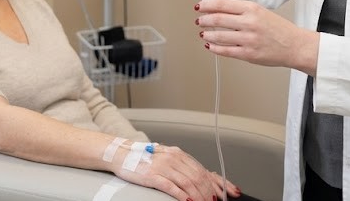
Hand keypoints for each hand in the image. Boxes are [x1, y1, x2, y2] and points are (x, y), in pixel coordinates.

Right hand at [112, 143, 241, 200]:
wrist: (122, 154)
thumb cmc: (145, 159)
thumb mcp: (167, 159)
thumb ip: (184, 168)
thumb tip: (203, 179)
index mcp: (179, 154)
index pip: (203, 169)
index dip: (217, 183)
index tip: (227, 193)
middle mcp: (173, 158)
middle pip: (198, 177)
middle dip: (209, 192)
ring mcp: (163, 166)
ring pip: (188, 182)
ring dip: (199, 195)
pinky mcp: (153, 175)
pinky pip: (171, 186)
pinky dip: (182, 195)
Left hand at [195, 0, 319, 75]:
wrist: (294, 46)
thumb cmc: (278, 29)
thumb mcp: (260, 12)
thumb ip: (241, 11)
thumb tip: (218, 10)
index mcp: (252, 9)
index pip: (222, 4)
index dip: (207, 5)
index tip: (199, 6)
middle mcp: (249, 23)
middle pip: (217, 19)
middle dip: (204, 20)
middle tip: (199, 20)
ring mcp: (248, 39)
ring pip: (219, 36)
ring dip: (207, 34)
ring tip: (203, 33)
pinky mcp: (248, 54)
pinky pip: (225, 51)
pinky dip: (214, 48)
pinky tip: (210, 45)